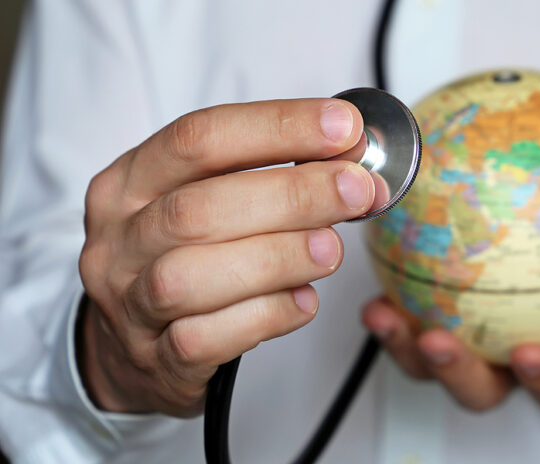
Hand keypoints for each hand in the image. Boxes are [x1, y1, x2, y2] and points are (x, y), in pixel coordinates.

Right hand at [78, 99, 373, 415]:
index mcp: (130, 182)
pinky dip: (265, 317)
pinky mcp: (155, 360)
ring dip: (277, 257)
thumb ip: (265, 179)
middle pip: (198, 208)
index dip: (276, 127)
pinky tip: (303, 301)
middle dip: (291, 194)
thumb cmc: (183, 258)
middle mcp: (120, 240)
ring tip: (331, 249)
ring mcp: (128, 303)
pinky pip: (203, 340)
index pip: (199, 138)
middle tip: (356, 190)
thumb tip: (351, 164)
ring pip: (191, 277)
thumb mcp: (204, 203)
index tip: (343, 127)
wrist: (132, 347)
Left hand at [363, 196, 539, 410]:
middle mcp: (499, 361)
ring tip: (386, 314)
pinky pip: (398, 316)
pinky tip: (373, 278)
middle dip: (456, 374)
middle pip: (477, 388)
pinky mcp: (419, 316)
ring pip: (424, 361)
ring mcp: (457, 343)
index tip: (533, 354)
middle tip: (440, 342)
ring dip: (402, 343)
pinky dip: (384, 306)